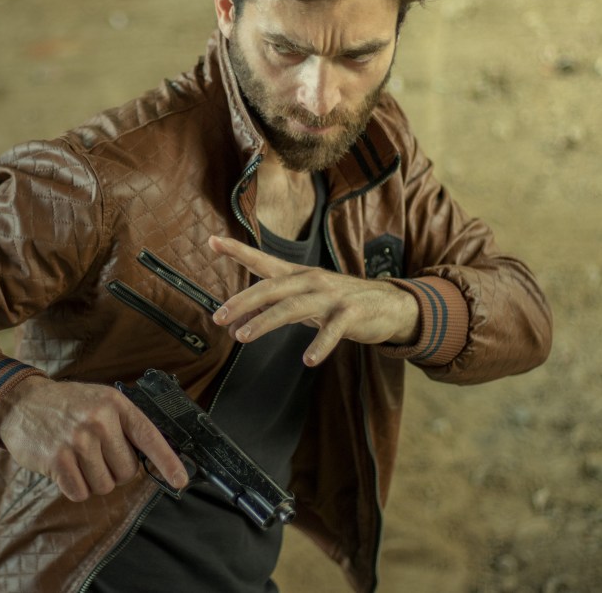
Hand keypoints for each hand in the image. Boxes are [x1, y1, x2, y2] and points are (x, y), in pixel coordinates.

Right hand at [0, 377, 188, 501]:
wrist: (20, 402)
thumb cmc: (65, 406)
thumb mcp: (98, 401)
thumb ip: (122, 425)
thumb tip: (150, 460)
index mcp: (115, 404)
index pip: (149, 436)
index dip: (167, 462)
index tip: (180, 480)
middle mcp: (99, 419)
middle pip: (126, 471)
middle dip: (113, 471)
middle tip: (94, 455)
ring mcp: (78, 439)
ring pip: (104, 485)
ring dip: (91, 480)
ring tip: (77, 458)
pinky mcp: (57, 458)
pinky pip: (80, 492)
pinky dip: (73, 487)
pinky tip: (63, 467)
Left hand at [209, 235, 417, 365]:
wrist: (389, 304)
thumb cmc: (338, 302)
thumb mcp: (303, 303)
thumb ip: (271, 310)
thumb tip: (236, 326)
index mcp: (297, 275)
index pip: (262, 260)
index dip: (237, 250)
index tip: (212, 241)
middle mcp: (310, 281)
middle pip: (270, 288)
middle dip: (242, 302)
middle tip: (220, 317)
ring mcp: (331, 296)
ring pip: (292, 307)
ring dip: (265, 321)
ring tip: (244, 337)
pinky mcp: (350, 313)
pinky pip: (332, 330)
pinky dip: (319, 345)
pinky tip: (308, 359)